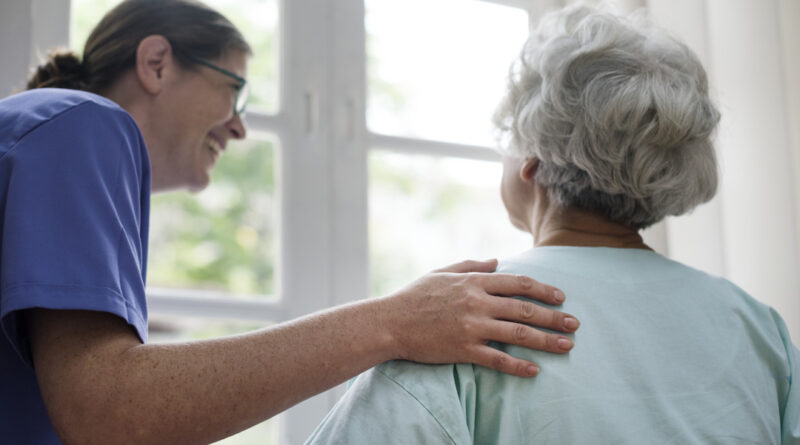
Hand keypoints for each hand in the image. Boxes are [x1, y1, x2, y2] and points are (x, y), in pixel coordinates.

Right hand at [380, 259, 579, 376]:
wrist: (389, 322)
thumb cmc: (414, 296)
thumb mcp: (442, 272)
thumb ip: (471, 265)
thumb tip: (497, 261)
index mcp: (474, 281)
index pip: (518, 283)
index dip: (543, 289)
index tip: (560, 297)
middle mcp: (477, 302)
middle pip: (525, 308)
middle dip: (554, 316)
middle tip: (575, 324)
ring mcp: (471, 327)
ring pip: (518, 333)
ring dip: (546, 341)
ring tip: (567, 345)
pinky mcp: (463, 349)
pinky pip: (497, 359)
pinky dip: (518, 366)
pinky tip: (534, 370)